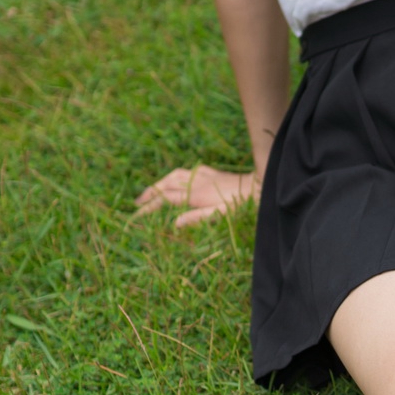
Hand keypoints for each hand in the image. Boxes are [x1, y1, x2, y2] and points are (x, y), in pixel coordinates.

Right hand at [135, 165, 259, 227]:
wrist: (258, 185)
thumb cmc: (241, 204)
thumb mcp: (220, 215)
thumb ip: (197, 217)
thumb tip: (175, 224)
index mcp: (195, 194)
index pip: (165, 199)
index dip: (149, 206)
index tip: (136, 215)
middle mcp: (195, 182)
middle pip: (165, 184)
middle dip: (150, 193)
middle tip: (137, 203)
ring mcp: (203, 175)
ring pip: (174, 175)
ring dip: (160, 183)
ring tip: (152, 191)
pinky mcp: (211, 172)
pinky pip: (188, 171)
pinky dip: (176, 175)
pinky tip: (176, 179)